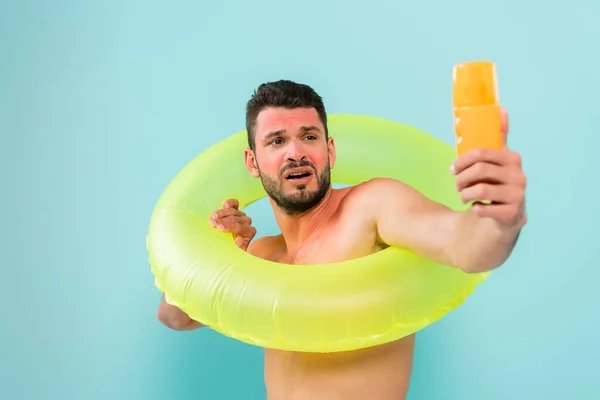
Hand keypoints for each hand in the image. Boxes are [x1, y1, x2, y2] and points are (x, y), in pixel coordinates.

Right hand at [209, 199, 256, 249]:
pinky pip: (235, 204)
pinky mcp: (237, 211)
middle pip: (234, 219)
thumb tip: (238, 239)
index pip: (239, 227)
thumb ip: (241, 246)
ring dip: (222, 213)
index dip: (228, 227)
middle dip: (222, 220)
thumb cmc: (240, 248)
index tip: (219, 228)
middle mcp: (247, 222)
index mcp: (249, 232)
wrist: (244, 244)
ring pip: (233, 211)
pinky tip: (224, 204)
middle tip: (212, 223)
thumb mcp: (241, 251)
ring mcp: (242, 215)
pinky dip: (230, 203)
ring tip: (212, 216)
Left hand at [450, 108, 526, 228]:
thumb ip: (499, 136)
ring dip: (465, 194)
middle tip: (457, 185)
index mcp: (512, 159)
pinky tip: (477, 208)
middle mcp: (519, 176)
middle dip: (461, 178)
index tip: (452, 169)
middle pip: (479, 170)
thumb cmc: (498, 183)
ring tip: (464, 197)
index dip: (461, 161)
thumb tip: (501, 109)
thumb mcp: (499, 159)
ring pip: (479, 190)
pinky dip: (474, 209)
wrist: (509, 215)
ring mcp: (518, 195)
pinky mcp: (513, 214)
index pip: (481, 153)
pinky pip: (483, 210)